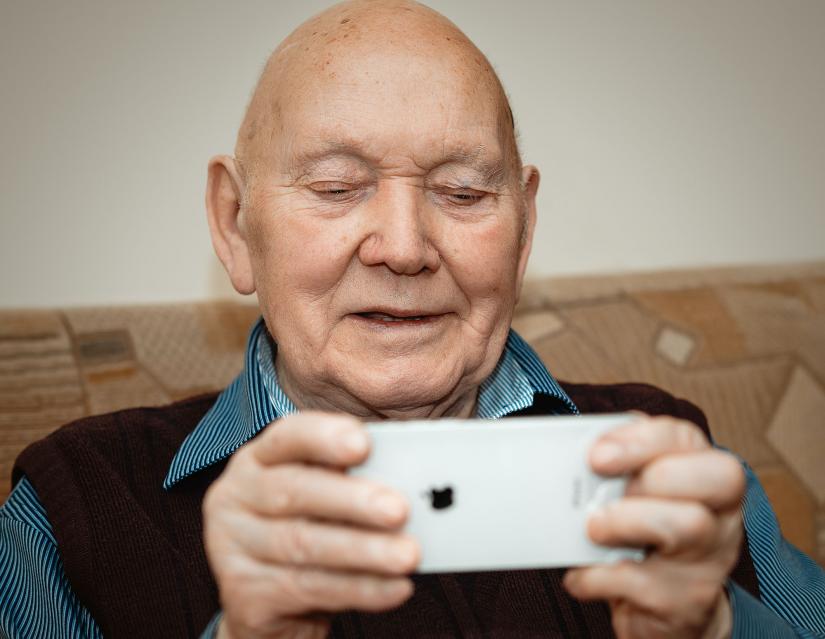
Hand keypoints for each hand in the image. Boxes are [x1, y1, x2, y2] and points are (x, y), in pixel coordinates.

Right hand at [203, 412, 419, 638]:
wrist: (268, 606)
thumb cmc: (307, 534)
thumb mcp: (322, 500)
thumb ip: (352, 483)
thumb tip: (413, 482)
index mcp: (258, 460)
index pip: (287, 437)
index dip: (324, 437)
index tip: (363, 443)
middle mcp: (235, 497)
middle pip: (293, 492)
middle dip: (351, 500)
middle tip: (400, 510)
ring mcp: (231, 547)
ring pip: (303, 545)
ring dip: (364, 550)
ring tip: (409, 555)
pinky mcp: (242, 594)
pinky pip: (308, 589)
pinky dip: (360, 588)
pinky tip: (396, 588)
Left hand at [563, 415, 744, 638]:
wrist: (662, 609)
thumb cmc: (640, 535)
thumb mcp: (631, 495)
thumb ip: (613, 471)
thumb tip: (570, 460)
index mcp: (701, 473)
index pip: (686, 438)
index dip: (641, 440)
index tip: (597, 455)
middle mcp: (719, 512)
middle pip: (715, 477)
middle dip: (649, 477)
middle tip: (601, 494)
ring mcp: (710, 558)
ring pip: (688, 525)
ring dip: (626, 522)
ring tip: (592, 530)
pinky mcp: (689, 601)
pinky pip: (647, 584)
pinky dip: (600, 577)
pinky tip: (581, 575)